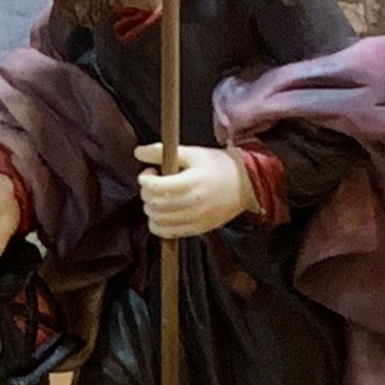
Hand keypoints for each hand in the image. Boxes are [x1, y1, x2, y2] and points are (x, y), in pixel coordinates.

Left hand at [134, 144, 255, 239]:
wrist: (246, 184)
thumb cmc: (218, 166)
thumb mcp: (192, 153)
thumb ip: (162, 152)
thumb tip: (139, 152)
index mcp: (191, 182)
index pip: (156, 187)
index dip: (145, 179)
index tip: (149, 173)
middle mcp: (193, 203)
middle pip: (154, 204)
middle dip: (146, 193)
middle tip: (154, 184)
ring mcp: (195, 219)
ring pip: (157, 220)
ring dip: (151, 208)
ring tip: (159, 197)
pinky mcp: (197, 229)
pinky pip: (167, 233)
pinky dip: (158, 224)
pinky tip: (163, 213)